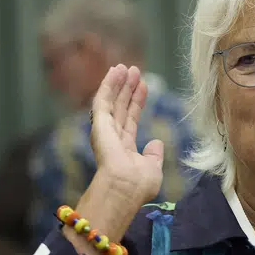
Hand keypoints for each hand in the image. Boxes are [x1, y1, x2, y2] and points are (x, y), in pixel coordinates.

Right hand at [69, 65, 163, 254]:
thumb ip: (153, 155)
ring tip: (126, 66)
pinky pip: (103, 99)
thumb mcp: (153, 168)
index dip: (137, 102)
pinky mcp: (99, 124)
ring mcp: (105, 131)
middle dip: (127, 89)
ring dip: (118, 83)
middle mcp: (112, 138)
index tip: (144, 87)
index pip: (131, 120)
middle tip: (135, 70)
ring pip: (112, 101)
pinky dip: (108, 84)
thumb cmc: (139, 184)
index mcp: (124, 149)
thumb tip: (156, 143)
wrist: (125, 188)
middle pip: (121, 107)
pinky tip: (114, 71)